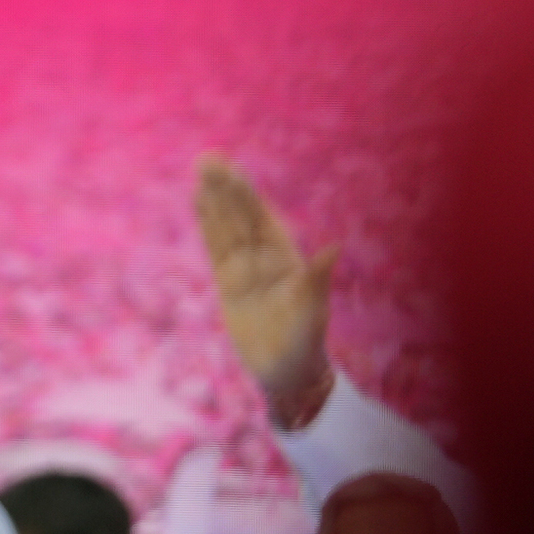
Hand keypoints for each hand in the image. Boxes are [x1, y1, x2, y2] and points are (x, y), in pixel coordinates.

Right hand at [194, 155, 336, 425]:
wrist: (289, 374)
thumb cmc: (306, 347)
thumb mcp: (312, 314)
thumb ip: (317, 280)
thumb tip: (333, 247)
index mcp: (287, 260)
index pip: (261, 221)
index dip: (245, 197)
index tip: (230, 172)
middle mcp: (265, 260)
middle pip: (241, 218)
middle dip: (226, 190)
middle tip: (207, 159)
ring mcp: (247, 271)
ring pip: (227, 230)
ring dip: (214, 202)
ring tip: (200, 173)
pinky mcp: (230, 286)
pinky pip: (217, 251)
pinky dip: (209, 228)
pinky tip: (200, 204)